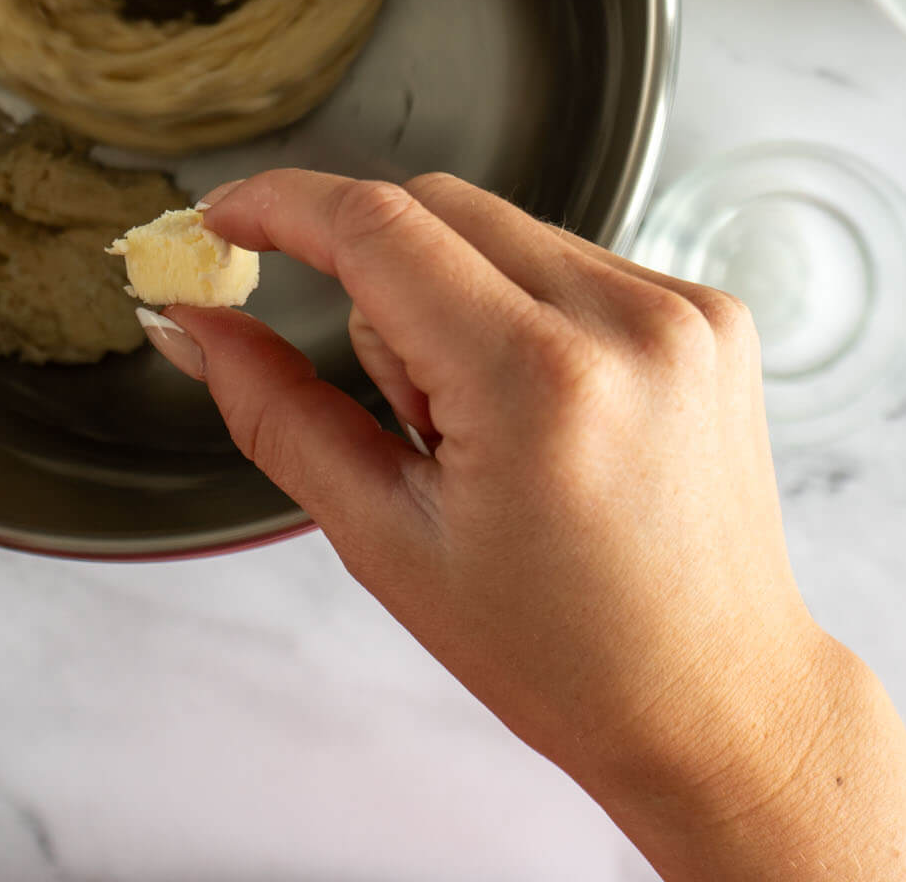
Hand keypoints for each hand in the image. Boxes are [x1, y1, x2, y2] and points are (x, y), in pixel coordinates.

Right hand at [156, 172, 905, 880]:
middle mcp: (626, 321)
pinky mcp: (714, 312)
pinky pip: (574, 258)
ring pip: (504, 229)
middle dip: (376, 277)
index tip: (224, 218)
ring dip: (455, 296)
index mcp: (536, 382)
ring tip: (488, 434)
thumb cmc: (558, 652)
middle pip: (438, 205)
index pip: (377, 225)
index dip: (281, 206)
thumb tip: (191, 324)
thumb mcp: (385, 540)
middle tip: (395, 408)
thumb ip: (275, 412)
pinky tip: (548, 416)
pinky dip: (527, 309)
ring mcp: (684, 309)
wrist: (715, 699)